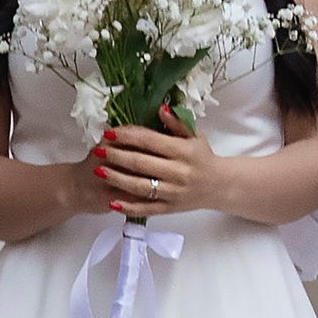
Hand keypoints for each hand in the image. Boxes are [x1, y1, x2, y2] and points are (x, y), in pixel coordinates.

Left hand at [93, 109, 226, 223]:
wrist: (219, 185)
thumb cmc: (203, 156)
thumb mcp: (194, 135)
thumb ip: (177, 122)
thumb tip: (159, 108)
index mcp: (183, 151)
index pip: (150, 141)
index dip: (128, 136)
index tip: (110, 132)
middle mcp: (178, 172)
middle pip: (141, 163)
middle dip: (117, 156)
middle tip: (98, 150)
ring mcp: (173, 192)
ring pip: (140, 187)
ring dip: (117, 179)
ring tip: (98, 171)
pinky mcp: (170, 208)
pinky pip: (146, 208)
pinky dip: (128, 206)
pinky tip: (112, 201)